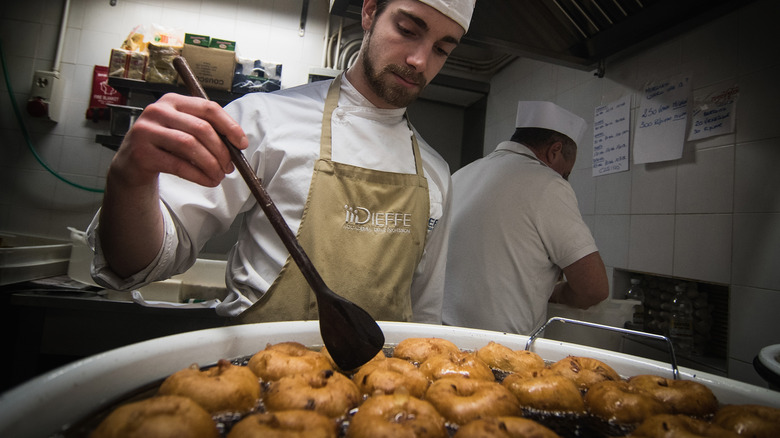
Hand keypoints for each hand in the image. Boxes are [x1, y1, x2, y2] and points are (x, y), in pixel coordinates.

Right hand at [110, 93, 248, 187]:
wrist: (132, 162)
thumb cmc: (164, 145)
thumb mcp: (183, 130)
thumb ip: (207, 131)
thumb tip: (237, 145)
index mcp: (173, 101)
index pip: (208, 108)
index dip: (229, 126)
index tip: (242, 144)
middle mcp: (158, 111)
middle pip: (201, 128)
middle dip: (221, 151)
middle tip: (229, 166)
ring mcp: (147, 130)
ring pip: (190, 146)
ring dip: (211, 164)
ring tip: (219, 176)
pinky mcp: (142, 152)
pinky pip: (178, 165)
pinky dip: (198, 175)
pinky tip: (207, 181)